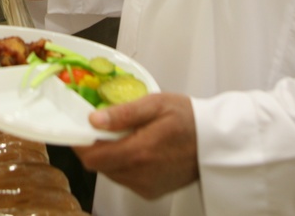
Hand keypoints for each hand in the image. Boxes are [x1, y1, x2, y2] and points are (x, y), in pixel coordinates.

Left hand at [74, 93, 198, 199]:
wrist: (216, 143)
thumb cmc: (189, 119)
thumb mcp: (156, 104)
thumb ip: (123, 113)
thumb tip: (94, 120)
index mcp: (139, 152)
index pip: (92, 157)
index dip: (80, 143)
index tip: (78, 128)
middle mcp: (140, 175)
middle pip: (99, 166)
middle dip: (95, 147)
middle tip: (102, 127)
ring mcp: (146, 186)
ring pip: (111, 173)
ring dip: (109, 155)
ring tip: (125, 135)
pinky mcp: (152, 191)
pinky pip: (125, 179)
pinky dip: (123, 164)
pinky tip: (137, 149)